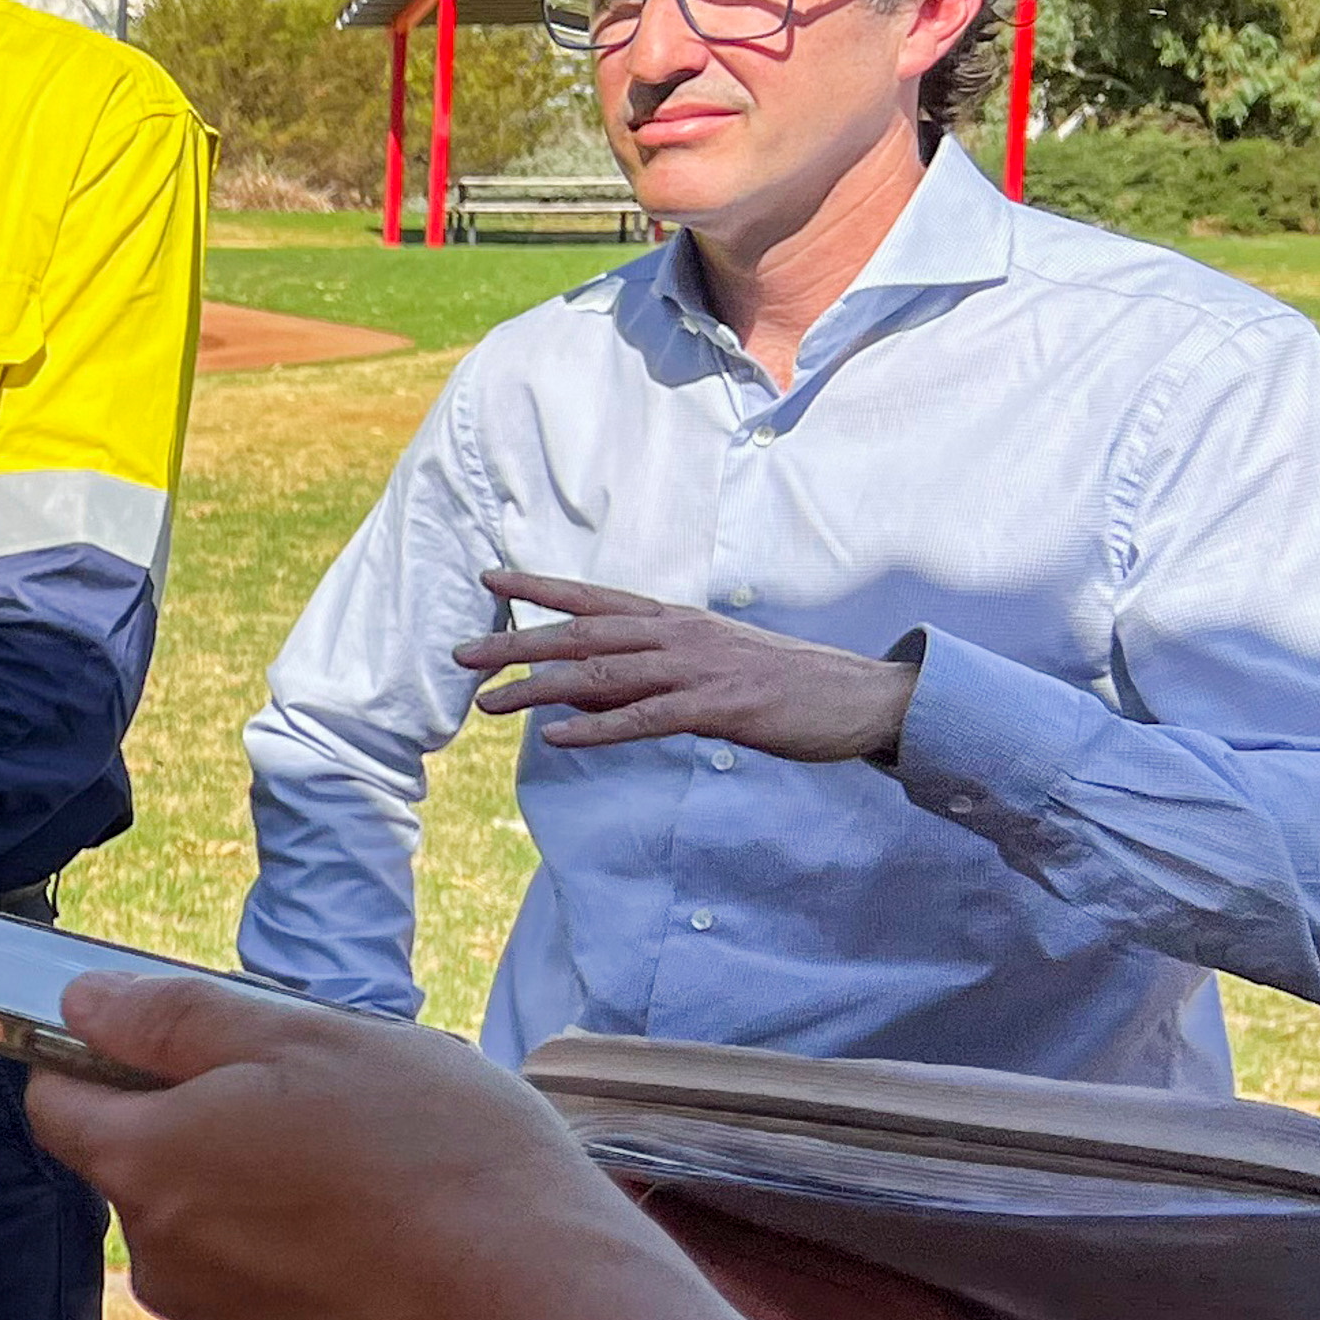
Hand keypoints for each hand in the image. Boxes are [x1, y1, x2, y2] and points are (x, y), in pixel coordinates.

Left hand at [25, 974, 714, 1319]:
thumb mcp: (314, 1040)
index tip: (187, 1052)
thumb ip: (179, 1020)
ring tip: (388, 1200)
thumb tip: (80, 1004)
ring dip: (273, 1222)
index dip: (104, 1065)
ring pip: (222, 1258)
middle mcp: (164, 1272)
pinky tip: (408, 1279)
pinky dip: (327, 1298)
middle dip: (215, 1144)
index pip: (59, 1105)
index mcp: (150, 1169)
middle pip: (151, 1183)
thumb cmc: (442, 1158)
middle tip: (334, 1120)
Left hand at [462, 572, 918, 758]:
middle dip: (516, 644)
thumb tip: (583, 693)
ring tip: (488, 705)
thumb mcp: (707, 667)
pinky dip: (600, 729)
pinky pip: (647, 718)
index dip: (540, 588)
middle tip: (460, 656)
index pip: (594, 598)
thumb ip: (647, 674)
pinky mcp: (718, 707)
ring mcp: (697, 669)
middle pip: (582, 635)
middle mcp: (678, 635)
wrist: (860, 696)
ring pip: (603, 675)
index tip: (488, 578)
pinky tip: (558, 740)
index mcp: (676, 621)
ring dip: (540, 689)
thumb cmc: (781, 683)